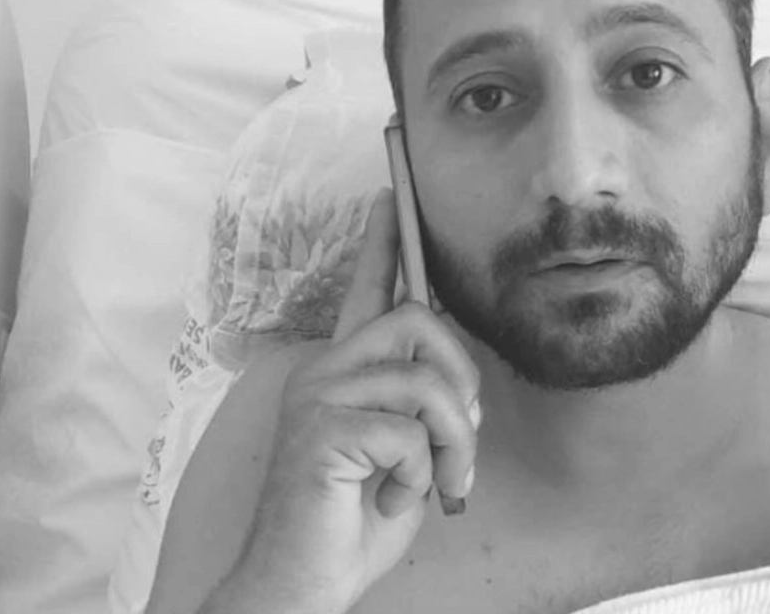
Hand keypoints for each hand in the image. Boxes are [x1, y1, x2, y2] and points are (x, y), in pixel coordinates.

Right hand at [230, 189, 480, 613]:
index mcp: (344, 373)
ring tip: (438, 484)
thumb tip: (457, 380)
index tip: (391, 195)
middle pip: (420, 321)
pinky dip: (422, 477)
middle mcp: (325, 372)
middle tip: (465, 436)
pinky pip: (411, 435)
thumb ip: (420, 406)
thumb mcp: (405, 453)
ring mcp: (319, 397)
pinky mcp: (321, 430)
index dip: (382, 243)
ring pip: (426, 384)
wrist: (304, 585)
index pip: (366, 293)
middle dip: (464, 381)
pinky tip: (392, 500)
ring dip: (453, 444)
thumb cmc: (354, 523)